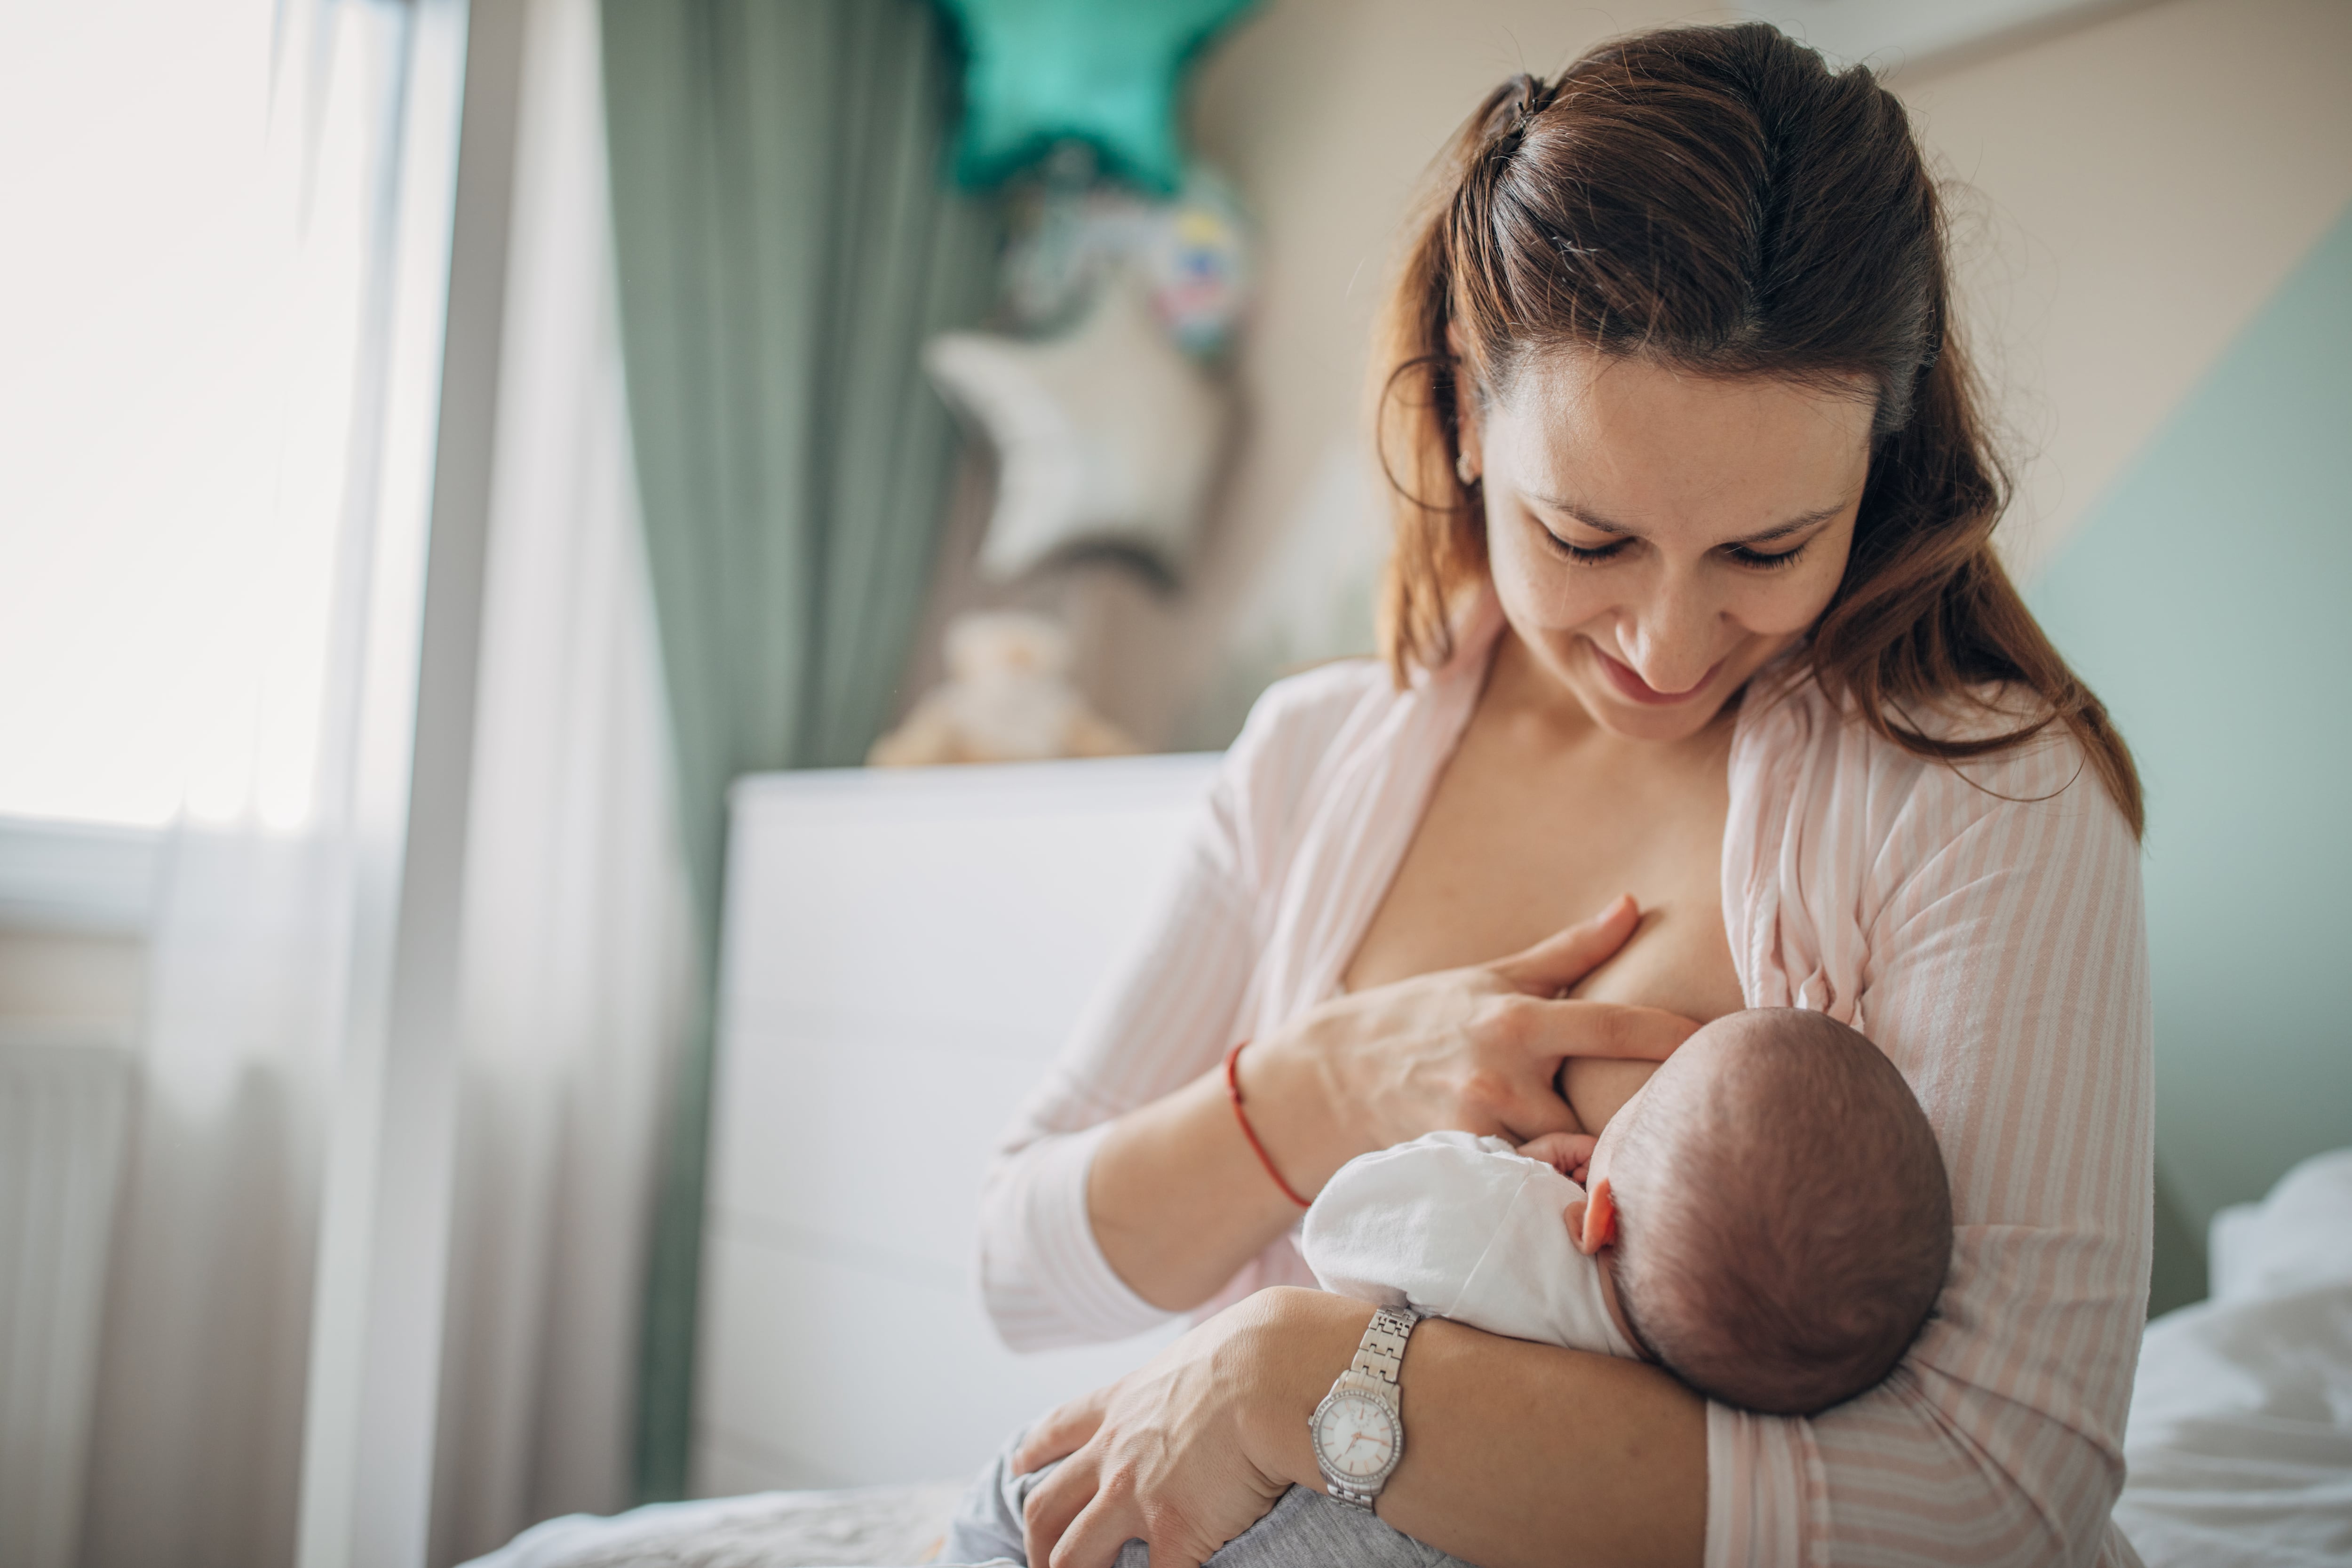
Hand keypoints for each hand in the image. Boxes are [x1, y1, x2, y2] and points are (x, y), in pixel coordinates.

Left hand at [1014, 1296, 1303, 1567]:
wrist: (1273, 1369)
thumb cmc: (1256, 1351)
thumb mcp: (1200, 1353)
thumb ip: (1190, 1380)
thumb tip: (1222, 1377)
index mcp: (1123, 1404)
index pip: (1063, 1426)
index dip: (1037, 1449)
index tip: (1019, 1463)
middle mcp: (1115, 1452)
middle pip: (1047, 1503)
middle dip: (1036, 1540)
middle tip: (1039, 1561)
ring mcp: (1134, 1494)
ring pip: (1072, 1556)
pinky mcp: (1173, 1531)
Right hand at [1244, 896, 1700, 1186]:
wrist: (1330, 1074)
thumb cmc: (1420, 1019)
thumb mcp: (1491, 976)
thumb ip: (1570, 951)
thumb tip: (1631, 904)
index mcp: (1517, 1020)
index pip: (1617, 1028)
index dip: (1677, 1039)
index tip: (1726, 1045)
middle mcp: (1501, 1075)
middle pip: (1602, 1114)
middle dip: (1641, 1127)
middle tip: (1695, 1130)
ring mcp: (1478, 1128)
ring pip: (1567, 1163)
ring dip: (1601, 1171)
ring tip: (1648, 1181)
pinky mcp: (1458, 1168)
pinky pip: (1525, 1192)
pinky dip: (1553, 1196)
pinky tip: (1583, 1208)